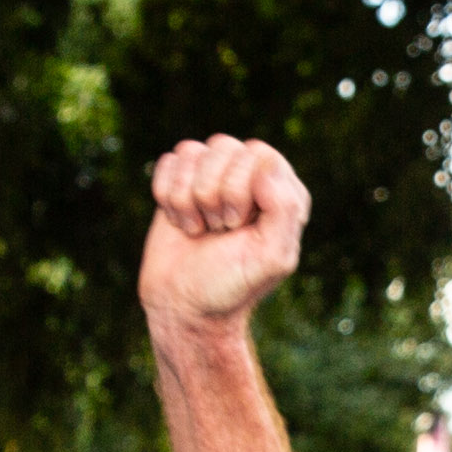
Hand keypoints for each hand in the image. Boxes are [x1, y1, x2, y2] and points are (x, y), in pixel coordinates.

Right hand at [139, 134, 310, 333]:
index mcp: (281, 188)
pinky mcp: (181, 182)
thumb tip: (265, 165)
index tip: (236, 227)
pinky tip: (181, 222)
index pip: (258, 154)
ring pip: (193, 151)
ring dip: (188, 198)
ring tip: (201, 228)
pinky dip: (167, 196)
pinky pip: (170, 161)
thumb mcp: (272, 255)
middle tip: (218, 230)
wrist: (184, 305)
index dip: (239, 188)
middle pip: (223, 147)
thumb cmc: (232, 283)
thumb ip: (284, 207)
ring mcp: (214, 176)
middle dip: (212, 194)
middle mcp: (249, 176)